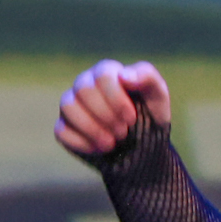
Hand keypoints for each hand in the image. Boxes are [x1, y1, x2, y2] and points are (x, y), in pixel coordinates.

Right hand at [54, 59, 170, 156]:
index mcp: (107, 72)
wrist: (142, 147)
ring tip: (112, 142)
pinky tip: (100, 149)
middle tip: (123, 131)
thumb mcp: (158, 96)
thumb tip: (123, 75)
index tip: (132, 118)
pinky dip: (83, 143)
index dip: (117, 99)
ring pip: (68, 107)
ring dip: (93, 129)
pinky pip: (62, 130)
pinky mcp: (64, 126)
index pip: (103, 75)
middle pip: (83, 89)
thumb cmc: (150, 115)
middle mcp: (85, 84)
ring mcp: (72, 105)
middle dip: (107, 115)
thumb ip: (147, 78)